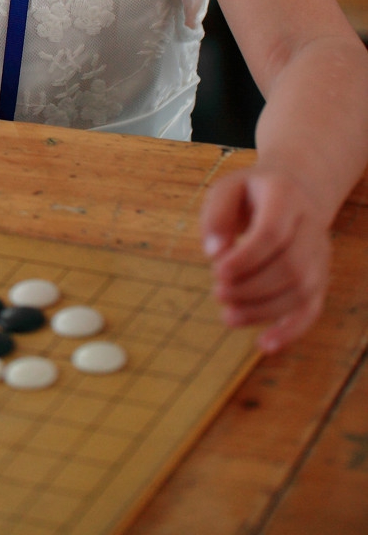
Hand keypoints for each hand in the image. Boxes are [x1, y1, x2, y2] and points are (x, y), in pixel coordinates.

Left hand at [200, 166, 331, 352]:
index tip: (217, 271)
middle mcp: (311, 226)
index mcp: (286, 196)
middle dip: (251, 287)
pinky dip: (291, 331)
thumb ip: (216, 216)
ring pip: (301, 291)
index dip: (245, 258)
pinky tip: (265, 345)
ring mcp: (320, 255)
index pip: (272, 232)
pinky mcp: (320, 278)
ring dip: (262, 310)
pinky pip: (312, 309)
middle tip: (217, 293)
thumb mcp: (226, 189)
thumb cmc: (251, 193)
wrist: (295, 191)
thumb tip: (213, 253)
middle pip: (290, 266)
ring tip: (228, 315)